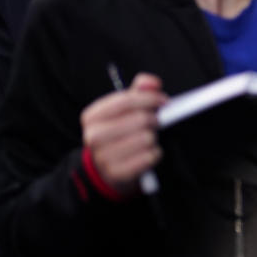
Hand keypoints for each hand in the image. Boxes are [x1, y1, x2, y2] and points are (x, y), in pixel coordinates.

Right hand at [80, 73, 167, 195]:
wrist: (108, 169)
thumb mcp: (125, 109)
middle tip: (156, 122)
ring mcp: (103, 157)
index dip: (149, 98)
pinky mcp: (117, 173)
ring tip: (149, 138)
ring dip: (154, 138)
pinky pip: (149, 157)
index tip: (164, 101)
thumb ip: (139, 90)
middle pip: (139, 120)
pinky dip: (155, 154)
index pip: (125, 100)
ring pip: (146, 138)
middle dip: (154, 119)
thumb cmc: (121, 132)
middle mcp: (93, 136)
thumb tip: (152, 83)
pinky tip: (148, 153)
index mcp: (92, 116)